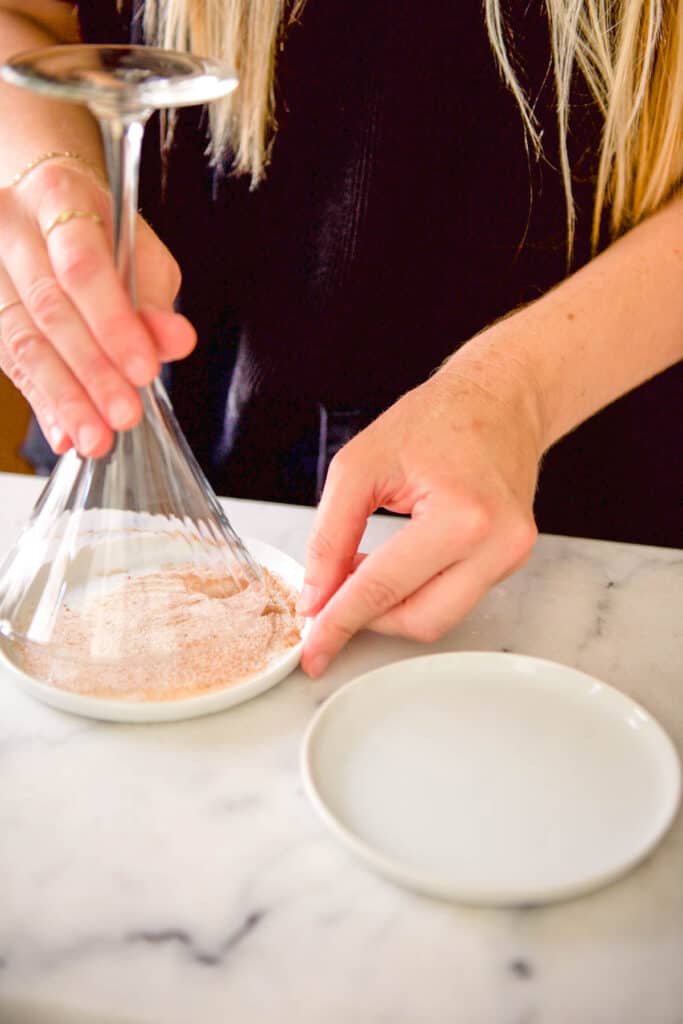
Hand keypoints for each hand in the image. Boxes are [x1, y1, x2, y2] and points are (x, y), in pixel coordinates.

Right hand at [0, 156, 195, 456]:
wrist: (47, 213)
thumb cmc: (101, 235)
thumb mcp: (141, 257)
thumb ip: (155, 302)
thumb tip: (176, 342)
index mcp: (58, 198)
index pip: (83, 266)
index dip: (113, 323)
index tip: (144, 370)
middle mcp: (11, 229)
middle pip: (48, 309)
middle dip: (91, 372)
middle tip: (124, 416)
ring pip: (22, 341)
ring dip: (64, 398)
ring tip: (96, 439)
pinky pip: (9, 363)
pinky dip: (43, 404)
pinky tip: (65, 434)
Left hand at [298, 342, 542, 675]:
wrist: (500, 399)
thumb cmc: (436, 419)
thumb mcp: (359, 466)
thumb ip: (330, 535)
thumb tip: (317, 596)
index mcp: (461, 517)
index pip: (384, 589)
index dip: (339, 622)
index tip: (313, 649)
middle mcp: (498, 544)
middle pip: (418, 620)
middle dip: (366, 619)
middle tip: (329, 599)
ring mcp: (511, 556)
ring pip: (437, 618)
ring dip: (390, 607)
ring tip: (360, 571)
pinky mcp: (511, 561)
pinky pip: (454, 598)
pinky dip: (415, 592)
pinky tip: (394, 565)